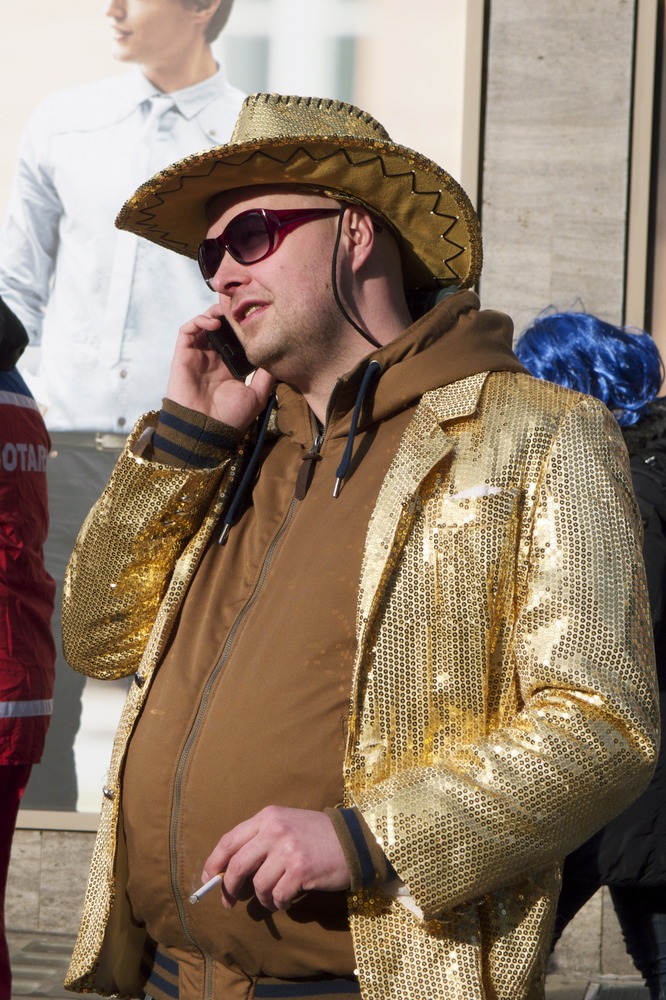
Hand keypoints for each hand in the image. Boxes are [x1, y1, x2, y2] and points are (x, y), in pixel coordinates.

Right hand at [166, 307, 273, 429]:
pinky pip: (186, 331)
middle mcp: (213, 359)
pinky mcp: (183, 356)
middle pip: (220, 327)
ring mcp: (198, 356)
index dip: (242, 325)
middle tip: (240, 304)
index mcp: (230, 366)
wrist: (206, 430)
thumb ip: (266, 376)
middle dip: (229, 314)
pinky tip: (213, 323)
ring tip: (226, 311)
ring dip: (214, 314)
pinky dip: (198, 321)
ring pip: (203, 325)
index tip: (255, 313)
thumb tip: (278, 356)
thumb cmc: (231, 418)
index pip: (236, 338)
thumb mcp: (257, 395)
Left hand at [201, 806, 349, 911]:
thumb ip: (259, 841)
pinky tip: (286, 900)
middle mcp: (275, 830)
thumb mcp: (285, 825)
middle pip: (236, 865)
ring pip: (258, 885)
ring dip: (262, 898)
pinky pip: (277, 896)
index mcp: (267, 817)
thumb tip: (227, 870)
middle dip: (228, 888)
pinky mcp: (301, 870)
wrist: (353, 840)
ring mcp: (288, 850)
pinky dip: (278, 903)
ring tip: (272, 898)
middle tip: (229, 901)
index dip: (213, 862)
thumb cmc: (315, 835)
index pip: (229, 840)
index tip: (207, 879)